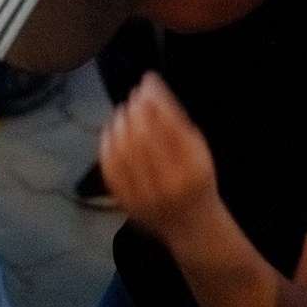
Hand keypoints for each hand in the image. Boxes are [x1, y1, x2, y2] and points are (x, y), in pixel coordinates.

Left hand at [99, 73, 218, 243]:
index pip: (170, 123)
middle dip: (136, 109)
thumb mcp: (200, 150)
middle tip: (134, 95)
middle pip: (144, 136)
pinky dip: (107, 147)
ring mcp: (146, 196)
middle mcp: (170, 183)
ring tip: (122, 109)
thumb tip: (153, 89)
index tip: (148, 81)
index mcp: (193, 166)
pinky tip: (109, 131)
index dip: (156, 98)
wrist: (190, 225)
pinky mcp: (128, 203)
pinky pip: (111, 171)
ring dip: (120, 124)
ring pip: (125, 152)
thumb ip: (178, 122)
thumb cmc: (196, 179)